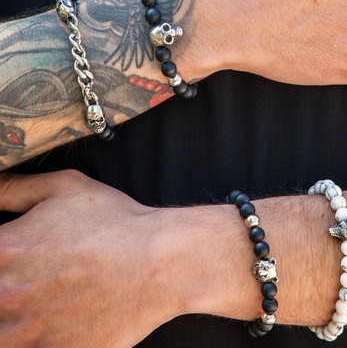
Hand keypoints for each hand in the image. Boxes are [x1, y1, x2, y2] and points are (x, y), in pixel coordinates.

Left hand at [0, 171, 172, 347]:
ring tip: (34, 305)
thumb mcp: (66, 187)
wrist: (158, 264)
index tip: (9, 258)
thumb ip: (16, 188)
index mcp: (5, 248)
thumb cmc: (114, 222)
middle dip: (5, 286)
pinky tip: (44, 323)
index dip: (0, 254)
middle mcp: (6, 293)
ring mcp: (26, 330)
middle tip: (28, 280)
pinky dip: (28, 338)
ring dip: (10, 320)